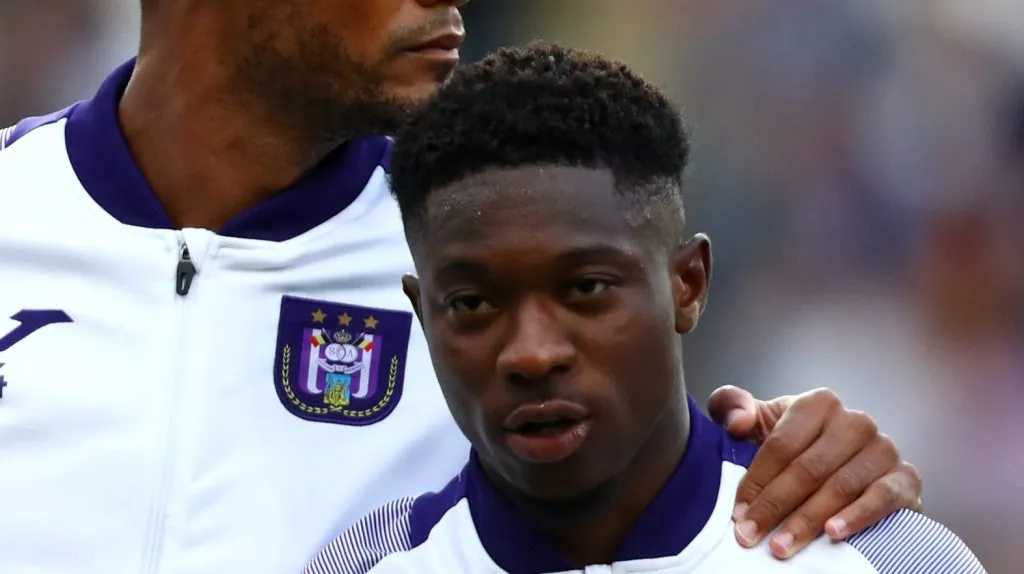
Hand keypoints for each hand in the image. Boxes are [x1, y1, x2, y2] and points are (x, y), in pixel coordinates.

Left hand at [707, 386, 922, 559]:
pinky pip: (883, 497)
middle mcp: (855, 421)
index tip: (737, 513)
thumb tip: (736, 421)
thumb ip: (733, 408)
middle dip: (775, 506)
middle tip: (750, 536)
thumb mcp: (761, 422)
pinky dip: (858, 516)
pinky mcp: (907, 477)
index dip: (756, 480)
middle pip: (809, 468)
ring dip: (808, 520)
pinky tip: (833, 534)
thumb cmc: (795, 445)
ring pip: (840, 486)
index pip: (781, 445)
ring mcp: (884, 448)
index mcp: (818, 403)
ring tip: (782, 546)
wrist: (849, 465)